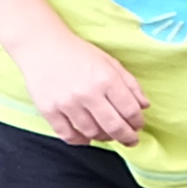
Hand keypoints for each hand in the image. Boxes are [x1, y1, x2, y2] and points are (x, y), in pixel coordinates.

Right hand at [11, 34, 146, 146]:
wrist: (42, 46)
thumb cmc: (78, 54)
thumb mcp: (110, 63)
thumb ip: (130, 84)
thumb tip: (144, 106)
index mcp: (106, 79)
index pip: (130, 110)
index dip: (138, 122)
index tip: (138, 126)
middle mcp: (88, 93)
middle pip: (114, 126)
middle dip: (127, 137)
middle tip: (130, 140)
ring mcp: (67, 103)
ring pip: (92, 133)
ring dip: (104, 137)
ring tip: (107, 134)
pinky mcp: (49, 110)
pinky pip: (68, 135)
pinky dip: (80, 141)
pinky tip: (86, 138)